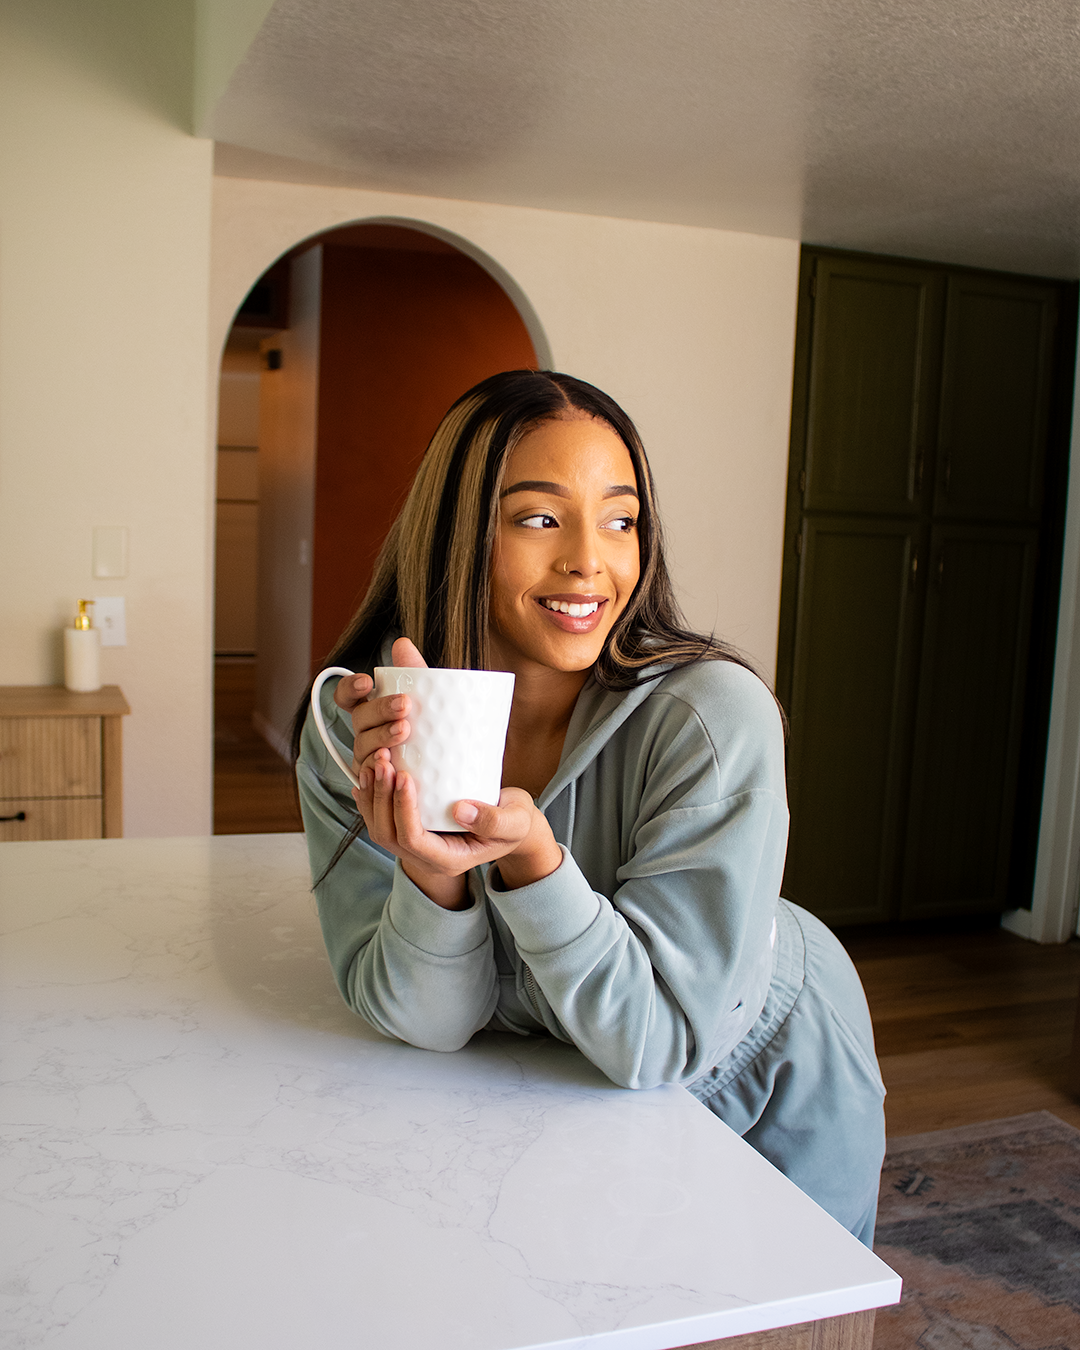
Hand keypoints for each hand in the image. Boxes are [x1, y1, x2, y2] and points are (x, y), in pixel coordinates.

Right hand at [333, 636, 426, 782]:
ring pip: (363, 748)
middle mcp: (365, 734)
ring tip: (404, 731)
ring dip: (379, 737)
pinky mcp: (379, 785)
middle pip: (359, 719)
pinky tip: (392, 765)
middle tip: (404, 705)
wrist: (457, 770)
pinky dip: (378, 770)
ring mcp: (369, 761)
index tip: (368, 681)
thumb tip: (401, 643)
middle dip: (379, 709)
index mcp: (372, 711)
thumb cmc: (437, 729)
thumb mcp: (431, 699)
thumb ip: (415, 672)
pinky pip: (370, 779)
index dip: (350, 688)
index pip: (348, 696)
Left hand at [355, 771, 560, 907]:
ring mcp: (416, 847)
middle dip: (381, 797)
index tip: (405, 776)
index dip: (403, 808)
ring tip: (374, 762)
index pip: (414, 839)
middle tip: (383, 761)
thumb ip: (494, 821)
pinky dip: (371, 797)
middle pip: (389, 834)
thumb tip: (460, 810)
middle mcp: (426, 858)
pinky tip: (367, 775)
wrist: (510, 824)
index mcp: (449, 860)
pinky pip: (381, 819)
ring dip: (372, 795)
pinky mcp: (411, 831)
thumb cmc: (515, 822)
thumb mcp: (516, 822)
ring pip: (379, 827)